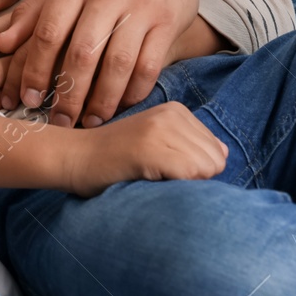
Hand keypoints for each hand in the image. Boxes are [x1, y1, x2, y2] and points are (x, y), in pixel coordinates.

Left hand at [0, 0, 198, 127]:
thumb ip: (30, 12)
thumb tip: (1, 45)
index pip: (48, 32)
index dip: (35, 70)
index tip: (27, 100)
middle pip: (82, 53)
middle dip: (68, 94)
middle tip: (58, 122)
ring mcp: (141, 6)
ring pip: (117, 64)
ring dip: (102, 101)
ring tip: (89, 122)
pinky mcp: (169, 21)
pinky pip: (149, 66)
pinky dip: (133, 92)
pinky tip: (121, 107)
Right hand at [62, 101, 227, 196]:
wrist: (72, 157)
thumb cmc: (115, 158)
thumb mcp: (156, 141)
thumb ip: (190, 144)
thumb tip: (223, 153)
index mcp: (176, 110)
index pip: (218, 151)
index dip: (194, 169)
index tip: (161, 165)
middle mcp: (171, 113)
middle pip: (216, 160)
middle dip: (194, 177)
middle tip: (155, 172)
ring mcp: (160, 128)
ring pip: (206, 169)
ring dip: (183, 183)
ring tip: (150, 174)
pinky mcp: (150, 148)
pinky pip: (189, 175)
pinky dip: (175, 186)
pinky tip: (147, 177)